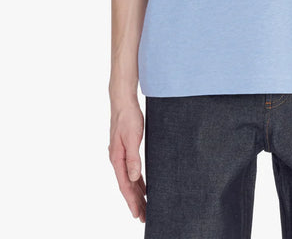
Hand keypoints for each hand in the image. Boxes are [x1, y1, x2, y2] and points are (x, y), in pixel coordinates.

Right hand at [108, 99, 145, 221]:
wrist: (123, 102)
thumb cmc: (128, 118)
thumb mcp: (133, 137)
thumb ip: (133, 158)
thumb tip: (134, 178)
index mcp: (117, 159)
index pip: (125, 185)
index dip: (132, 201)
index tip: (138, 215)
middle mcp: (117, 160)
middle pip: (127, 186)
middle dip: (135, 202)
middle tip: (144, 217)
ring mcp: (121, 156)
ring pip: (130, 180)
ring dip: (137, 194)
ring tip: (144, 207)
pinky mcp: (126, 150)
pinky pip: (132, 171)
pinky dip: (138, 182)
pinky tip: (144, 187)